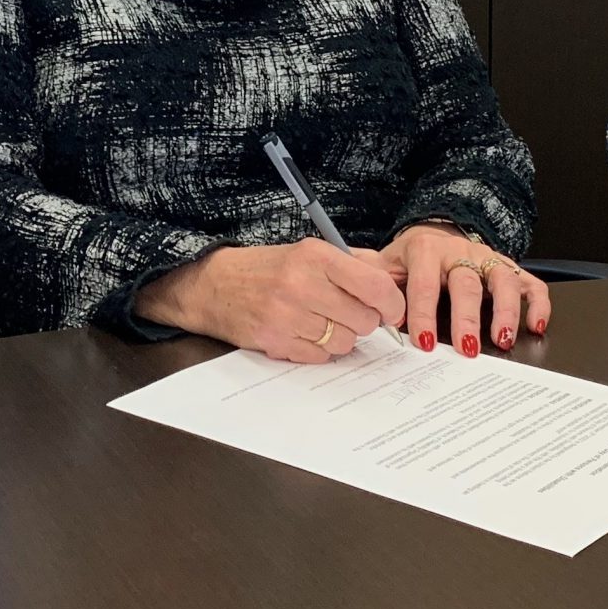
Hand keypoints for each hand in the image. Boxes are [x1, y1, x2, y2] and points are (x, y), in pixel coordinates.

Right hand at [136, 238, 404, 361]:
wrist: (213, 285)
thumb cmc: (267, 268)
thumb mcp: (309, 252)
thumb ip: (354, 263)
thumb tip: (394, 282)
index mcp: (316, 256)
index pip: (376, 286)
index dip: (392, 304)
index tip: (390, 309)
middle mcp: (302, 283)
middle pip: (364, 320)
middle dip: (361, 320)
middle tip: (345, 312)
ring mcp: (287, 315)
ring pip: (345, 342)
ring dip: (339, 336)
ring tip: (318, 321)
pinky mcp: (276, 341)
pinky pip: (320, 356)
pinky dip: (317, 349)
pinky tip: (302, 332)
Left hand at [379, 222, 548, 354]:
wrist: (433, 236)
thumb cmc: (409, 260)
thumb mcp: (385, 263)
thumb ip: (371, 277)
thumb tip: (355, 292)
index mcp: (426, 250)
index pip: (424, 284)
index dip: (423, 313)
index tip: (423, 340)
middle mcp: (460, 252)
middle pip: (467, 283)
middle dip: (467, 317)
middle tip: (467, 347)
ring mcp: (487, 259)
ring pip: (503, 280)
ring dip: (505, 311)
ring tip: (502, 340)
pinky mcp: (507, 268)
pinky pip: (530, 283)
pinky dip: (537, 304)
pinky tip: (535, 326)